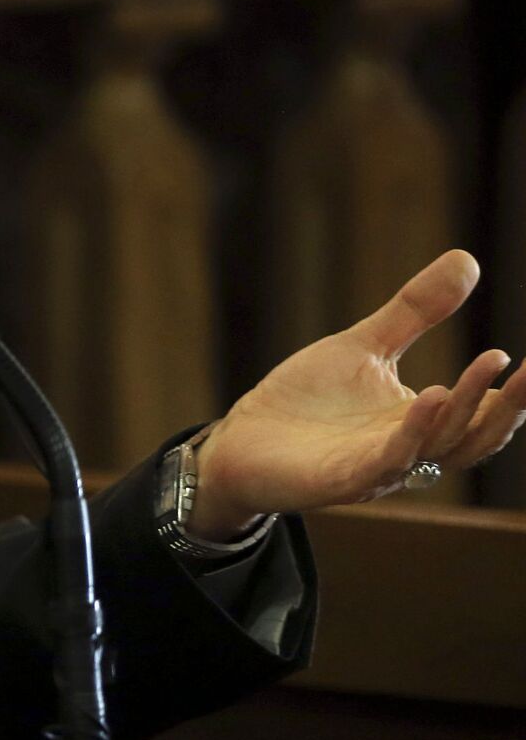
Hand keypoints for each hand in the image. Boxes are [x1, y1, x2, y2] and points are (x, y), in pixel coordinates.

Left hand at [190, 250, 525, 539]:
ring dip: (462, 409)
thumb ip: (414, 312)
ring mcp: (376, 468)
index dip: (511, 394)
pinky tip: (427, 395)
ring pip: (436, 446)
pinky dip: (410, 433)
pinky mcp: (339, 480)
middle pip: (472, 435)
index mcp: (419, 422)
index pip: (480, 414)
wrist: (240, 444)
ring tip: (485, 367)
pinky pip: (385, 461)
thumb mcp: (364, 346)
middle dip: (505, 406)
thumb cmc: (305, 402)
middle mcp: (408, 450)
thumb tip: (468, 259)